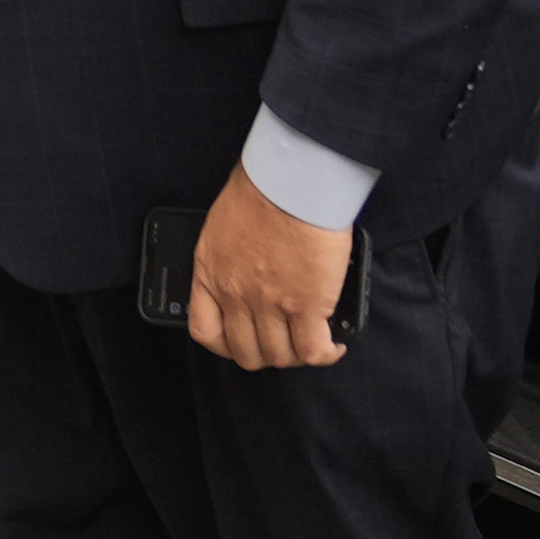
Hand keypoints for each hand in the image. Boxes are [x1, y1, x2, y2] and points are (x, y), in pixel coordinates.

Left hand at [182, 162, 354, 372]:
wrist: (290, 182)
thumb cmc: (261, 189)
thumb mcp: (223, 227)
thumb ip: (228, 257)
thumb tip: (248, 271)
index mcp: (211, 273)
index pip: (205, 331)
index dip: (227, 346)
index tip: (243, 341)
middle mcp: (235, 295)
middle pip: (247, 352)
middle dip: (267, 354)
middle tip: (285, 341)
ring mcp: (270, 304)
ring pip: (281, 356)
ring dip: (297, 354)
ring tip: (312, 341)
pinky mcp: (307, 306)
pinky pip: (313, 350)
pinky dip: (325, 354)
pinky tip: (333, 344)